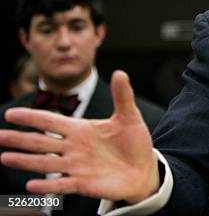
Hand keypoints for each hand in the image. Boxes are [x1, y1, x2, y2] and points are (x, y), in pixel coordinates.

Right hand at [0, 71, 159, 202]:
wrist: (144, 170)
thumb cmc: (134, 143)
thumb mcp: (129, 117)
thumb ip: (123, 96)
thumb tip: (120, 73)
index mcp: (81, 129)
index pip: (52, 121)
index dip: (32, 117)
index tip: (11, 114)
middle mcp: (74, 148)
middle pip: (42, 142)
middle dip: (20, 138)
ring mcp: (76, 166)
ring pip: (45, 163)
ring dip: (25, 161)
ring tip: (5, 157)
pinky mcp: (83, 184)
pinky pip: (62, 185)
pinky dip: (48, 185)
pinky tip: (32, 185)